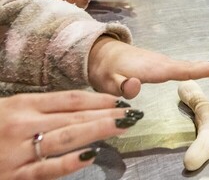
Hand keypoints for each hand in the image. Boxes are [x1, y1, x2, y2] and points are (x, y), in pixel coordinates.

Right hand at [0, 91, 135, 179]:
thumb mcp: (8, 110)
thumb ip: (37, 110)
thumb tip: (77, 109)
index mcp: (20, 105)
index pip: (68, 99)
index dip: (97, 100)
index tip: (120, 100)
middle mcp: (20, 125)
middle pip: (72, 117)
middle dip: (105, 115)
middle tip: (132, 113)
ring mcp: (16, 152)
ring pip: (65, 139)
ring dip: (97, 132)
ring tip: (122, 127)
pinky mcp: (13, 176)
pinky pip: (46, 169)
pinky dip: (70, 163)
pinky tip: (91, 155)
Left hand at [87, 37, 208, 98]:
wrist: (99, 53)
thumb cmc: (104, 69)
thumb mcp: (108, 82)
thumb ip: (122, 86)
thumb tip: (136, 87)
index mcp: (156, 69)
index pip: (185, 70)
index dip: (206, 70)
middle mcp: (163, 63)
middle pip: (193, 65)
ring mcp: (162, 62)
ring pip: (190, 65)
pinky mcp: (160, 64)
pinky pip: (184, 66)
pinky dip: (198, 66)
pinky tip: (204, 68)